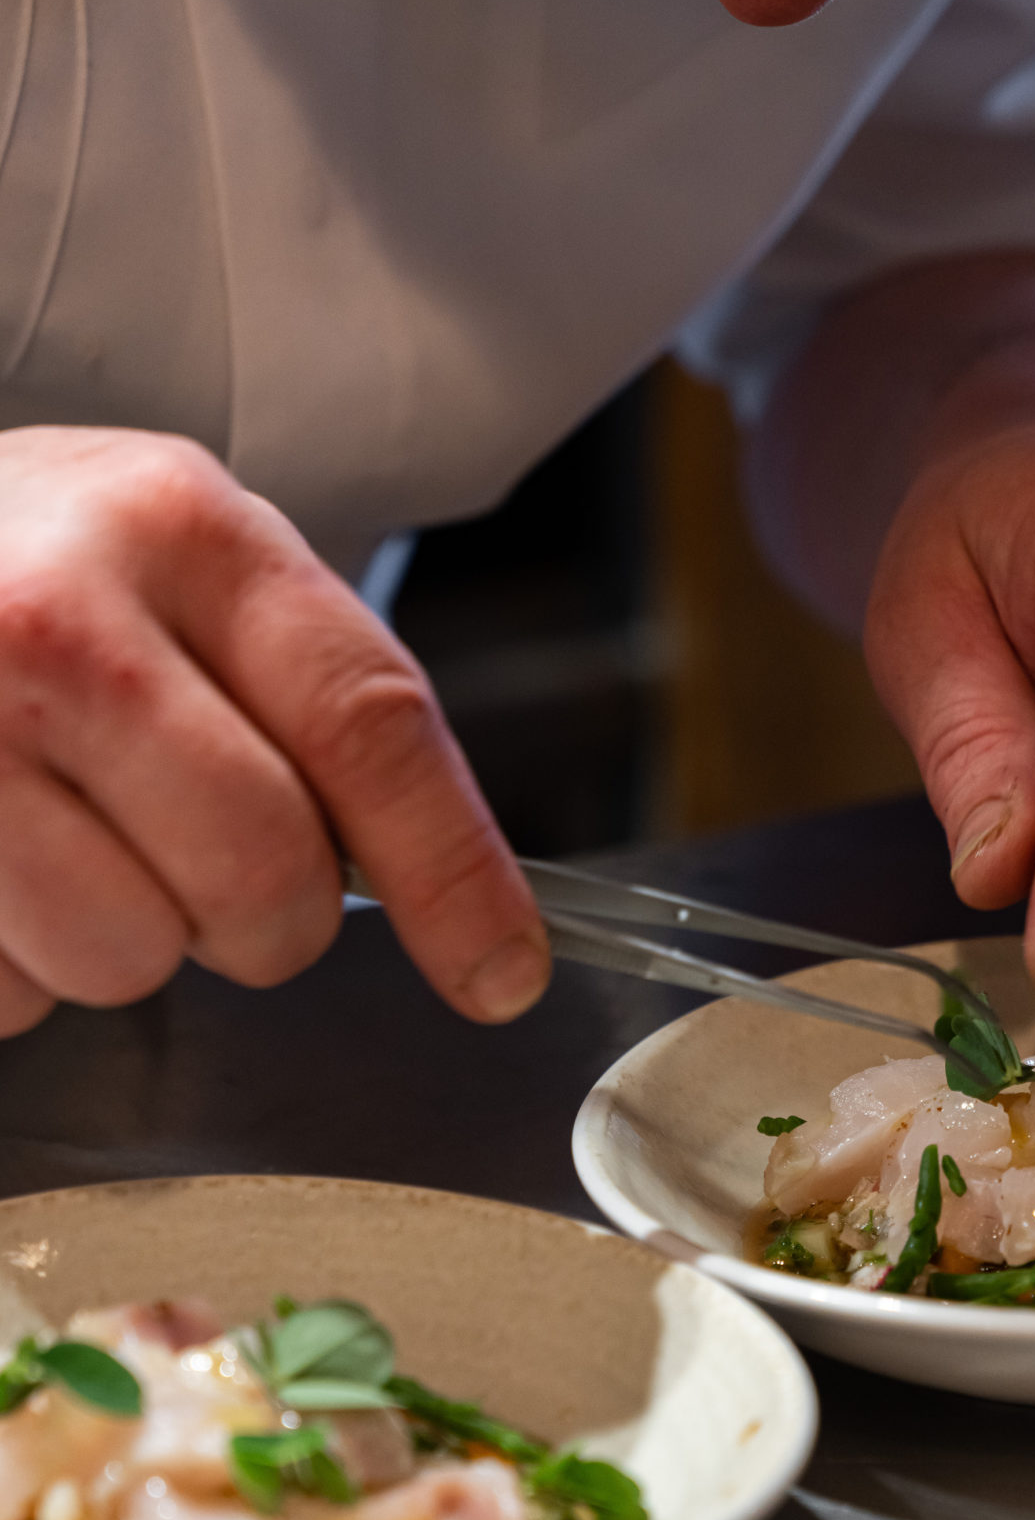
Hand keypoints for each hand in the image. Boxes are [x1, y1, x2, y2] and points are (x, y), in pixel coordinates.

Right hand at [0, 426, 549, 1033]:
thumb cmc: (20, 566)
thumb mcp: (170, 555)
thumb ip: (300, 690)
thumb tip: (450, 896)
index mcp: (179, 526)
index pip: (369, 721)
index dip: (457, 873)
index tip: (499, 973)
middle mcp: (57, 616)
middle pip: (261, 874)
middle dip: (261, 917)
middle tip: (206, 867)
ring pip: (125, 960)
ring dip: (115, 943)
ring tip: (57, 838)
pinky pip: (5, 994)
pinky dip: (12, 961)